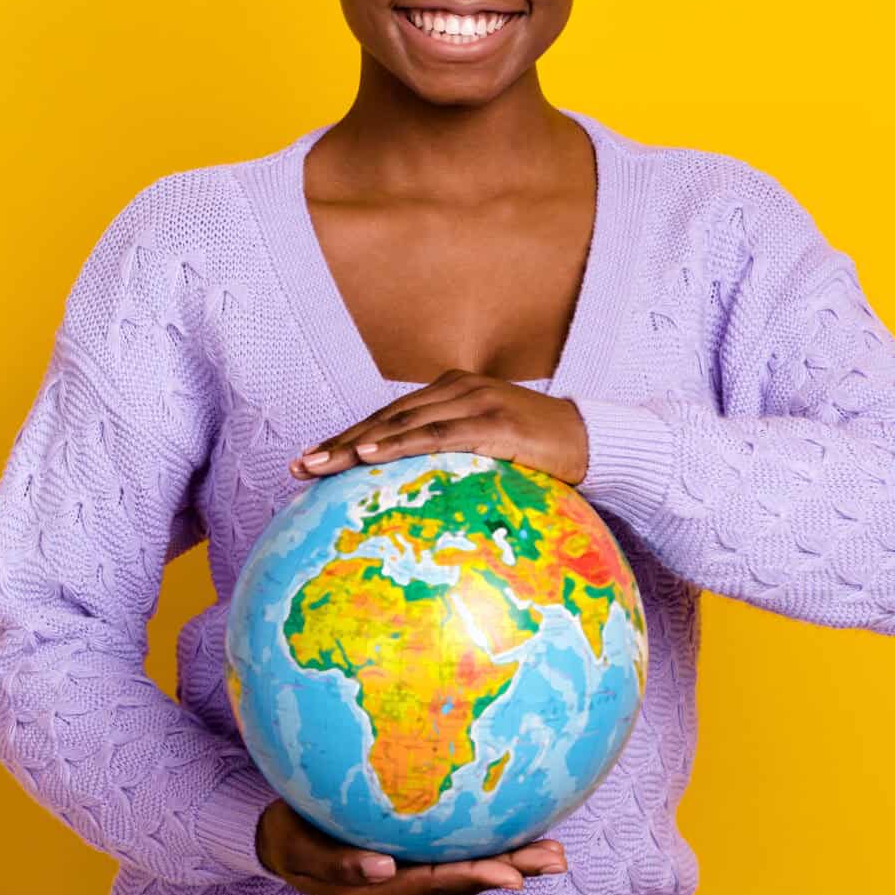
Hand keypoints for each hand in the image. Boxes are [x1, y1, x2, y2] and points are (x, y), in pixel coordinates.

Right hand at [255, 798, 566, 894]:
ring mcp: (410, 877)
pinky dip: (493, 847)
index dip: (473, 880)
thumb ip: (337, 864)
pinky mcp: (416, 859)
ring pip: (467, 873)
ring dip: (514, 864)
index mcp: (375, 894)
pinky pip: (458, 855)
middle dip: (512, 872)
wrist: (280, 841)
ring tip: (556, 854)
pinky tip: (524, 831)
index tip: (510, 876)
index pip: (432, 886)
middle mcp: (400, 890)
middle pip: (462, 884)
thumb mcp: (298, 849)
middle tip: (554, 860)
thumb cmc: (288, 837)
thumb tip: (382, 869)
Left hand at [289, 371, 589, 484]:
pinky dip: (398, 444)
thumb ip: (454, 464)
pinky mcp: (491, 421)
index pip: (388, 417)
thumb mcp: (490, 454)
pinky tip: (369, 455)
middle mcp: (455, 389)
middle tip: (298, 466)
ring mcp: (473, 401)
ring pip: (401, 423)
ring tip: (319, 464)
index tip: (310, 460)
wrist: (595, 440)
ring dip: (356, 445)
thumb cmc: (542, 456)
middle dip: (339, 443)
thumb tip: (418, 505)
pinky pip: (436, 435)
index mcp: (449, 393)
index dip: (347, 438)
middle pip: (384, 417)